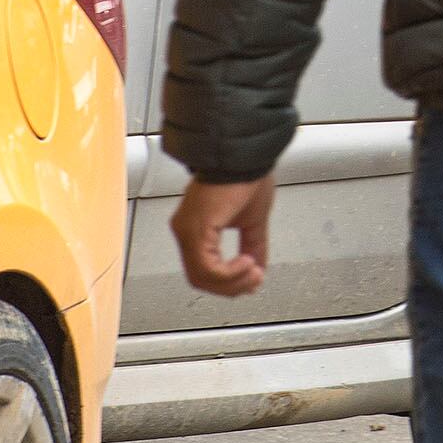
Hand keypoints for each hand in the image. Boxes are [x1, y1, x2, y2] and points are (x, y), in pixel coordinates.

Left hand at [171, 176, 276, 298]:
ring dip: (232, 282)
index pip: (205, 269)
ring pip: (202, 277)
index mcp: (197, 229)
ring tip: (253, 272)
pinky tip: (247, 263)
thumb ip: (254, 245)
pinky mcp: (195, 230)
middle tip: (254, 281)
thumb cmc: (246, 176)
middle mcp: (185, 231)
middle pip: (201, 279)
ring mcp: (187, 231)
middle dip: (232, 287)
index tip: (253, 280)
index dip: (229, 282)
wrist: (245, 156)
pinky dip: (229, 272)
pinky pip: (207, 267)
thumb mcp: (254, 219)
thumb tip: (258, 266)